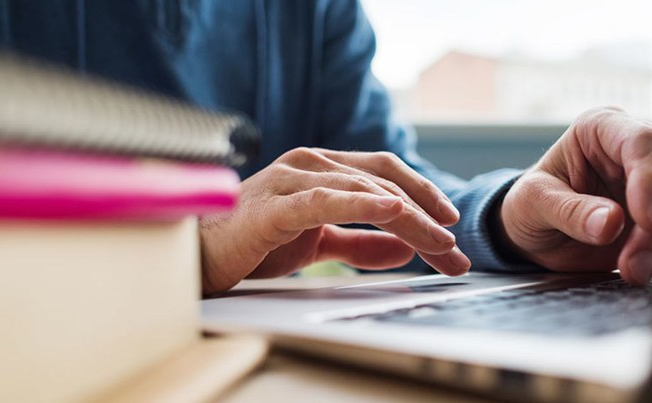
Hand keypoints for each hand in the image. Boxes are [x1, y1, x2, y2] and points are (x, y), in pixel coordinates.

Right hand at [199, 147, 469, 292]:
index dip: (422, 194)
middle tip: (453, 249)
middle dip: (426, 214)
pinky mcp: (274, 206)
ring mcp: (291, 179)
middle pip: (383, 180)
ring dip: (408, 217)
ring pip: (363, 190)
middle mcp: (310, 164)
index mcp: (321, 169)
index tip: (449, 225)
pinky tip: (390, 211)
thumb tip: (403, 248)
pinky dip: (361, 204)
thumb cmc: (253, 242)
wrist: (197, 254)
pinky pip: (325, 201)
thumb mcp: (318, 243)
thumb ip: (359, 242)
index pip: (384, 173)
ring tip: (438, 243)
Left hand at [499, 107, 651, 284]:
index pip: (642, 143)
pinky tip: (651, 270)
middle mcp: (635, 151)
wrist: (533, 232)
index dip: (651, 181)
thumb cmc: (529, 204)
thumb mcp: (533, 203)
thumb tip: (610, 223)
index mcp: (601, 129)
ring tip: (633, 272)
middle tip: (632, 265)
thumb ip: (569, 211)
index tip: (647, 221)